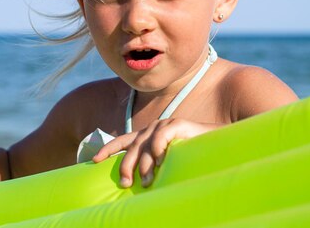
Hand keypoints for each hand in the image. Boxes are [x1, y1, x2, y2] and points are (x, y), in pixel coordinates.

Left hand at [92, 119, 219, 187]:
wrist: (215, 143)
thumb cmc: (189, 155)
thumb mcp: (166, 161)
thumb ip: (152, 166)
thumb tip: (137, 185)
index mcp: (146, 135)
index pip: (122, 140)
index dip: (108, 149)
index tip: (94, 161)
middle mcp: (152, 128)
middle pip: (131, 146)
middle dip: (126, 165)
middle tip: (125, 183)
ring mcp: (164, 125)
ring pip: (145, 144)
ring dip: (144, 164)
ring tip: (147, 181)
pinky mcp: (177, 124)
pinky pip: (161, 137)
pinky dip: (157, 149)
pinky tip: (160, 161)